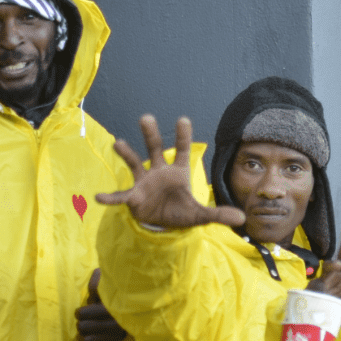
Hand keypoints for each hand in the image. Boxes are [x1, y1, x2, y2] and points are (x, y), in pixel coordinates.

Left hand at [76, 269, 127, 340]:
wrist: (138, 311)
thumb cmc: (118, 297)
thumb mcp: (108, 286)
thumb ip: (97, 284)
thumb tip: (94, 286)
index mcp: (112, 308)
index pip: (83, 314)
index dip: (80, 312)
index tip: (82, 312)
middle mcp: (116, 324)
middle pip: (82, 327)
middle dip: (81, 324)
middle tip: (84, 322)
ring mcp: (117, 337)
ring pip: (87, 340)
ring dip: (82, 337)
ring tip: (85, 333)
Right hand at [95, 115, 245, 228]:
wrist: (164, 222)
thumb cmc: (182, 211)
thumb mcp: (201, 215)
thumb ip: (218, 214)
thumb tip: (242, 218)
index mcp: (178, 171)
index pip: (182, 150)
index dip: (182, 136)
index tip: (182, 119)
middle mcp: (160, 171)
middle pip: (155, 149)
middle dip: (151, 134)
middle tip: (146, 117)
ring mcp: (145, 181)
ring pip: (135, 163)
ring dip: (127, 153)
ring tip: (118, 142)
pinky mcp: (134, 196)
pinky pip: (121, 195)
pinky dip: (111, 197)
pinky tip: (99, 198)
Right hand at [306, 226, 340, 326]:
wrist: (318, 328)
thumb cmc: (338, 320)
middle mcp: (339, 278)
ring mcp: (326, 280)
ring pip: (330, 265)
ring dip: (334, 262)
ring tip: (338, 265)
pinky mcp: (314, 286)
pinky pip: (319, 281)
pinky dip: (323, 284)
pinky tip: (327, 291)